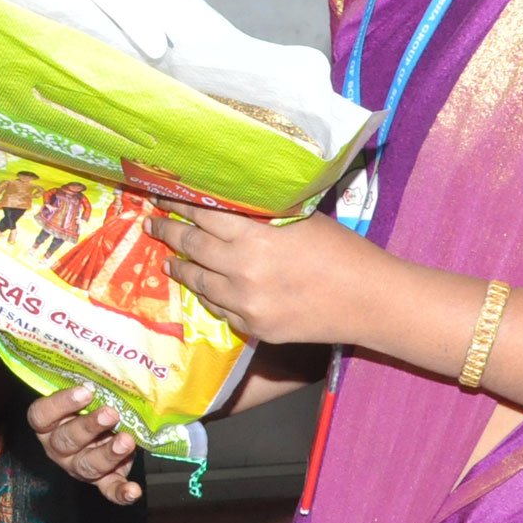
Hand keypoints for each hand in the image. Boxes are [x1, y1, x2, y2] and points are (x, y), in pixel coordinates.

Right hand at [30, 383, 142, 505]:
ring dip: (108, 454)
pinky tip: (133, 490)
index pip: (41, 416)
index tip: (86, 391)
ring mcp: (78, 467)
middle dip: (89, 427)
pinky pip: (108, 490)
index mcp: (47, 424)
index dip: (61, 404)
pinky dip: (121, 493)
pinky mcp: (102, 482)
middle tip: (111, 414)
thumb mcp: (84, 393)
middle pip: (66, 441)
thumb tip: (104, 358)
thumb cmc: (92, 404)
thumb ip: (87, 383)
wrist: (108, 428)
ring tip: (127, 441)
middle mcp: (58, 448)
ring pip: (87, 465)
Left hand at [157, 202, 384, 346]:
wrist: (370, 300)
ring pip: (198, 282)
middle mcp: (242, 268)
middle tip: (152, 224)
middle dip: (167, 233)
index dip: (178, 204)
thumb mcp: (298, 218)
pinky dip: (208, 295)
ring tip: (168, 260)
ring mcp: (245, 302)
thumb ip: (259, 214)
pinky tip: (202, 288)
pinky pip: (219, 309)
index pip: (201, 214)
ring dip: (180, 268)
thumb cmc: (341, 250)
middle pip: (191, 246)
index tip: (161, 196)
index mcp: (253, 234)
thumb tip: (225, 202)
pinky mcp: (254, 327)